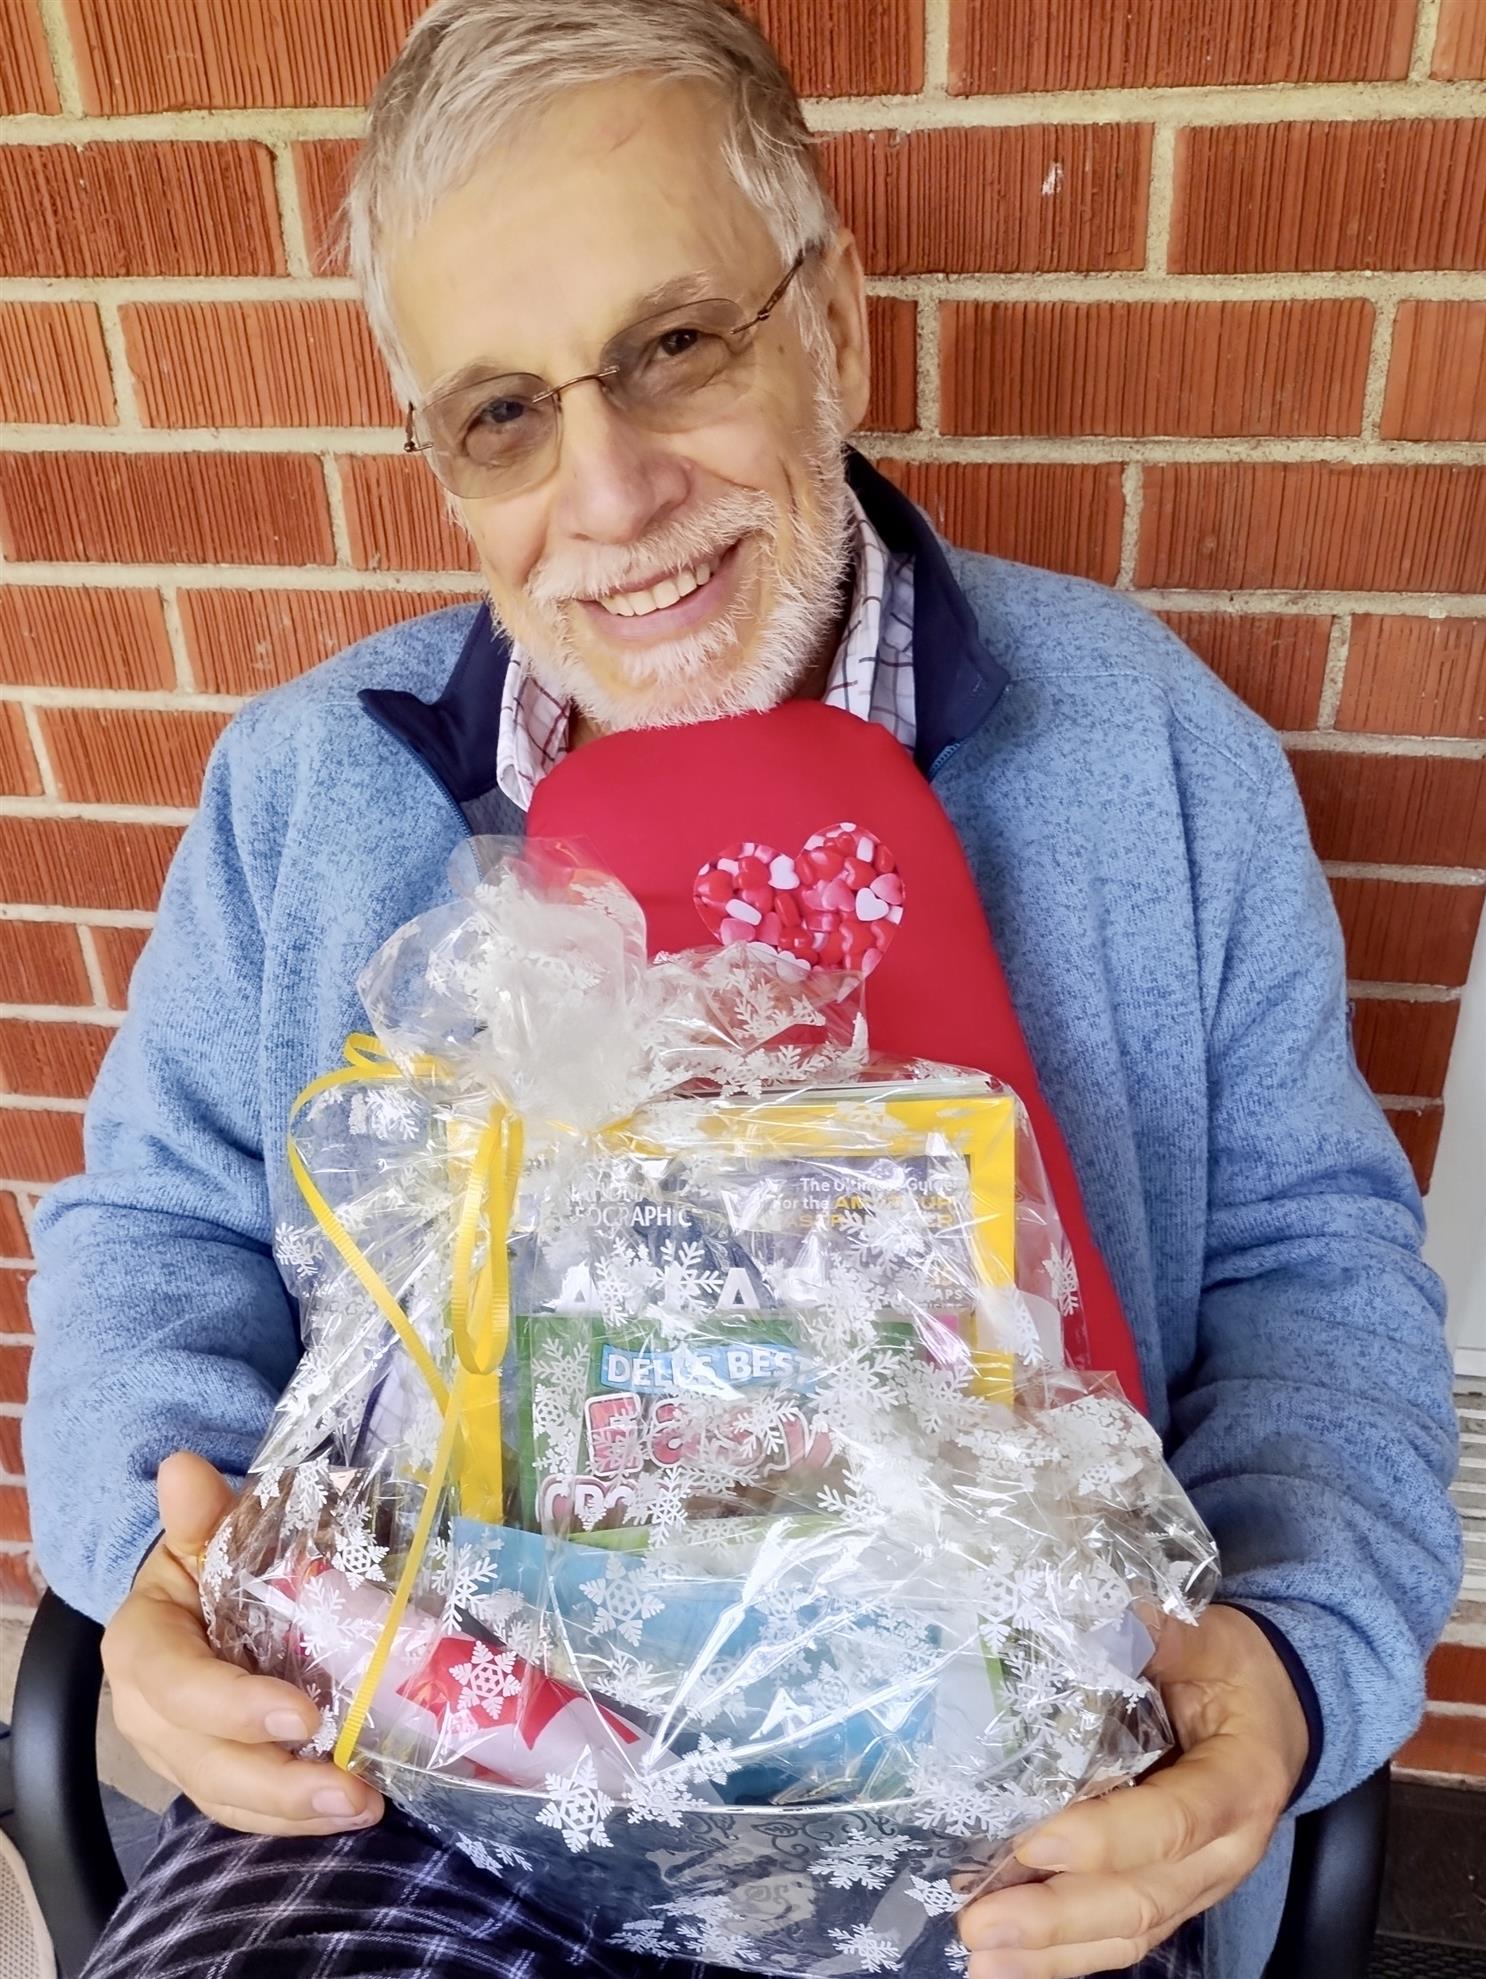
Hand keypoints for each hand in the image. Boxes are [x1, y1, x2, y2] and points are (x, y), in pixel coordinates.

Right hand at [101, 1450, 384, 1836]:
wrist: (200, 1589)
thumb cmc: (210, 1557)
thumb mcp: (206, 1531)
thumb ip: (201, 1512)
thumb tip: (183, 1468)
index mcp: (142, 1645)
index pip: (176, 1686)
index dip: (233, 1707)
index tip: (300, 1716)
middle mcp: (150, 1711)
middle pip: (205, 1760)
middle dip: (278, 1783)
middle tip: (350, 1788)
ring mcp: (179, 1750)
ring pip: (228, 1796)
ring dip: (295, 1812)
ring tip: (364, 1805)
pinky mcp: (214, 1773)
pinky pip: (247, 1808)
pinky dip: (295, 1817)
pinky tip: (350, 1809)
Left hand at [958, 1605, 1310, 1976]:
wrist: (1281, 1707)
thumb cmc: (1238, 1669)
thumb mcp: (1209, 1638)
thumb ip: (1158, 1633)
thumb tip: (1095, 1617)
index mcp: (1241, 1781)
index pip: (1174, 1821)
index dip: (1106, 1838)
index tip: (1035, 1840)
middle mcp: (1227, 1849)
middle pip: (1143, 1897)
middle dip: (1058, 1917)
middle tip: (982, 1921)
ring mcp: (1201, 1881)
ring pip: (1132, 1930)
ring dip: (1054, 1952)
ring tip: (983, 1958)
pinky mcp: (1175, 1892)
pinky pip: (1124, 1935)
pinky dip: (1067, 1953)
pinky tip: (1011, 1960)